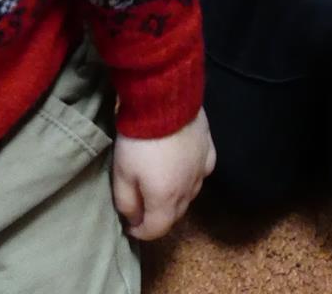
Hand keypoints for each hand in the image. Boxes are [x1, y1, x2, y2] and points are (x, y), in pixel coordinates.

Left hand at [112, 108, 215, 241]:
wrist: (165, 100)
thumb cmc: (139, 140)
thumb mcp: (121, 173)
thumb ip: (127, 202)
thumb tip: (134, 219)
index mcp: (166, 199)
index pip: (156, 229)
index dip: (140, 231)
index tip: (129, 224)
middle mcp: (189, 189)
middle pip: (175, 214)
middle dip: (158, 216)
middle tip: (143, 205)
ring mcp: (202, 168)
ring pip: (191, 195)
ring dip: (175, 197)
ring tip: (161, 186)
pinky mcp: (209, 148)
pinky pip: (203, 172)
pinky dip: (192, 176)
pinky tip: (184, 168)